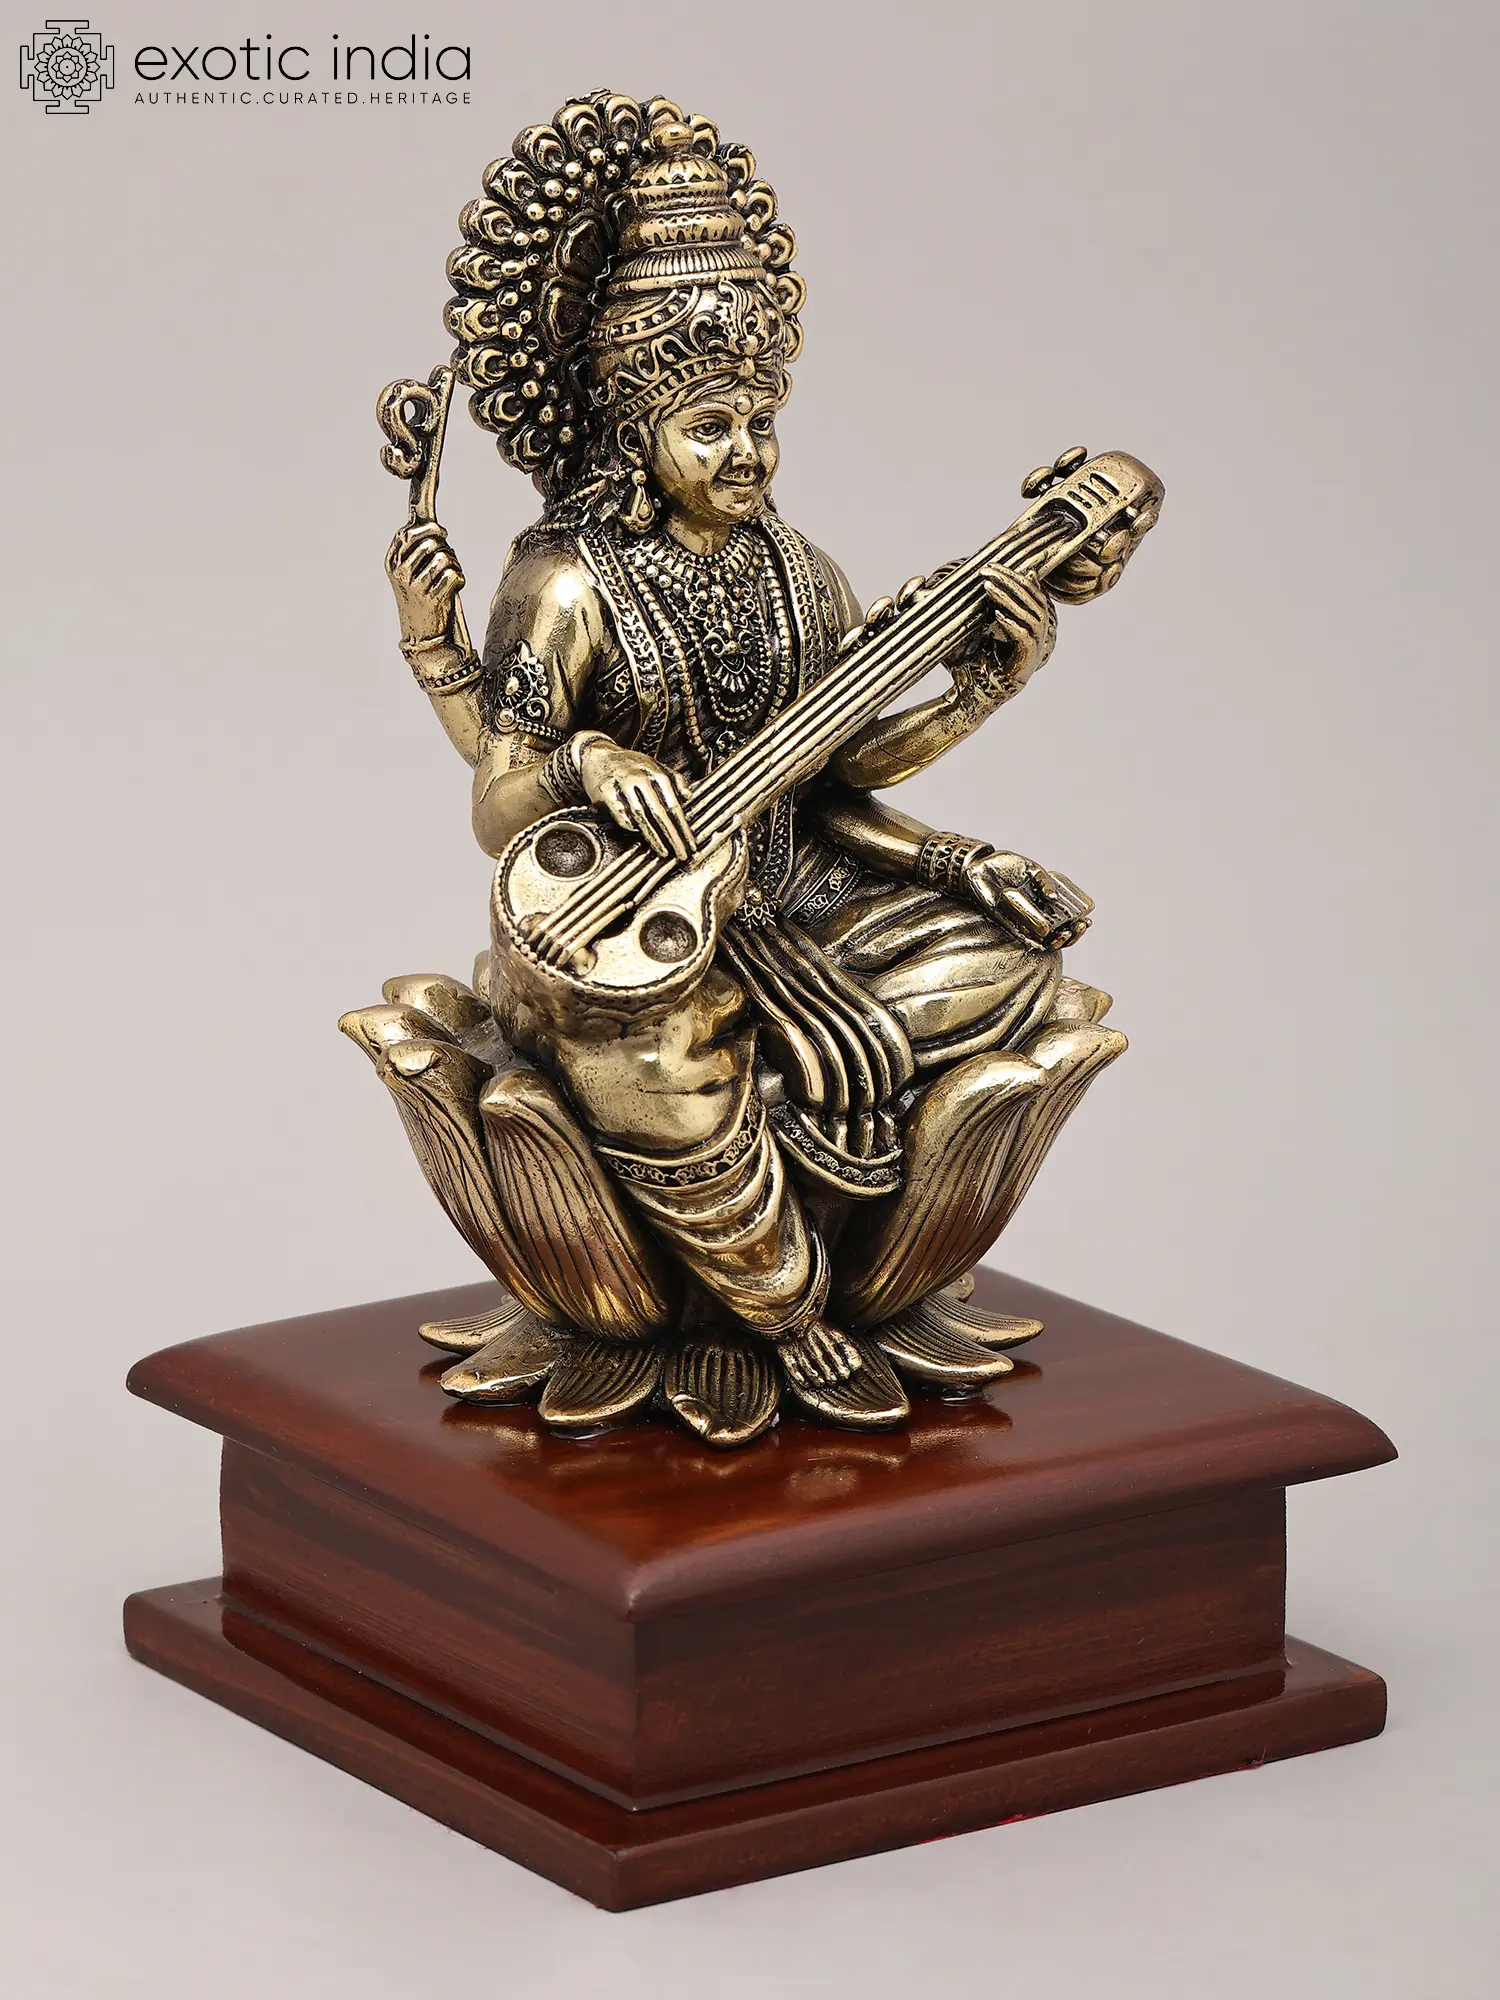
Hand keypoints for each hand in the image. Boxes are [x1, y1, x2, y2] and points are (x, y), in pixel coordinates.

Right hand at [386, 520, 464, 644]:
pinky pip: (454, 575)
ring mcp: (416, 586)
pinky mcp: (432, 598)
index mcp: (392, 563)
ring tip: (450, 576)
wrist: (421, 634)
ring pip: (444, 558)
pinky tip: (455, 587)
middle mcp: (401, 573)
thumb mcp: (410, 572)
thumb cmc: (420, 597)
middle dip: (445, 548)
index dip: (427, 527)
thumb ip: (416, 548)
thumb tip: (433, 525)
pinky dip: (460, 579)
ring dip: (454, 564)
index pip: (407, 534)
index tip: (441, 531)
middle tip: (448, 559)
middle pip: (429, 543)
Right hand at [578, 739, 695, 861]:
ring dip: (653, 837)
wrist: (596, 754)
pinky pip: (620, 814)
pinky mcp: (605, 791)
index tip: (691, 844)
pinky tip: (637, 834)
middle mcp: (640, 777)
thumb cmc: (629, 764)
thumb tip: (688, 796)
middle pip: (659, 812)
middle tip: (681, 854)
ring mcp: (621, 784)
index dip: (683, 827)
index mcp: (655, 772)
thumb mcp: (655, 765)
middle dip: (672, 836)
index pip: (673, 804)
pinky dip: (630, 825)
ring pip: (640, 815)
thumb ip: (675, 779)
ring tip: (663, 851)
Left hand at [949, 566, 1057, 715]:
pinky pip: (1027, 643)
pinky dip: (1013, 627)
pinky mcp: (1023, 672)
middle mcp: (1035, 640)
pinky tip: (996, 615)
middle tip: (988, 573)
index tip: (993, 566)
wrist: (960, 695)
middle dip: (1012, 584)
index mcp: (1027, 626)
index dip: (1017, 578)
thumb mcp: (964, 626)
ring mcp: (1032, 657)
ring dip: (1011, 600)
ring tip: (988, 589)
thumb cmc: (962, 661)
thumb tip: (958, 577)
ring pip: (1034, 620)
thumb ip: (967, 604)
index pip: (1033, 595)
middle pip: (1036, 604)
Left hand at [964, 849, 1092, 949]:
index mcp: (1046, 903)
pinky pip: (1025, 937)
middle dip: (1072, 935)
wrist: (981, 867)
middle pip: (1059, 935)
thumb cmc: (1007, 866)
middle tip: (1077, 927)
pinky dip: (1036, 937)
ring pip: (1045, 940)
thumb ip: (1044, 881)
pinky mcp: (1009, 926)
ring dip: (1057, 940)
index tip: (1086, 920)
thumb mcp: (1032, 869)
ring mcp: (1024, 922)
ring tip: (1063, 932)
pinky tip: (1046, 931)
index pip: (1067, 919)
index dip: (1078, 924)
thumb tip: (1053, 898)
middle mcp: (1038, 916)